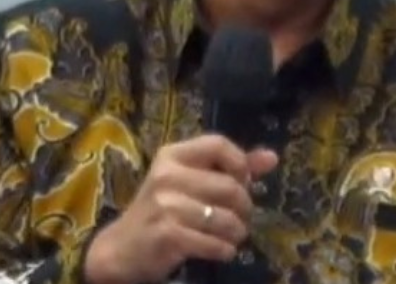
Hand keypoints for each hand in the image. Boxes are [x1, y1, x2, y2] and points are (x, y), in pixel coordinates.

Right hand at [82, 134, 278, 283]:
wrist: (123, 248)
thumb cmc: (163, 210)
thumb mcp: (191, 182)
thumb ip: (231, 168)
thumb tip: (272, 158)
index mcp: (172, 155)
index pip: (219, 144)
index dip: (240, 163)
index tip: (243, 181)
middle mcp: (167, 175)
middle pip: (230, 186)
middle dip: (245, 207)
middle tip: (241, 218)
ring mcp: (165, 205)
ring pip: (225, 218)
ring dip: (237, 232)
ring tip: (232, 236)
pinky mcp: (167, 234)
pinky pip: (214, 243)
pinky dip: (225, 250)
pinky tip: (222, 250)